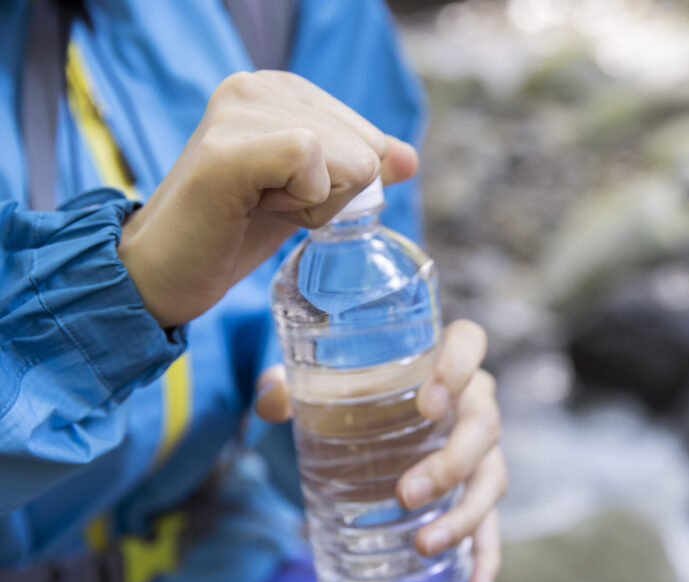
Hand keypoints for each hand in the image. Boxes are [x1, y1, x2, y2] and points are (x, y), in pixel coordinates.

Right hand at [118, 70, 418, 327]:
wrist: (162, 273)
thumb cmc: (230, 231)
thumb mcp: (307, 196)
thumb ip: (356, 170)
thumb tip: (410, 158)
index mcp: (280, 89)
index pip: (372, 140)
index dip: (341, 186)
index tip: (281, 195)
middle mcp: (256, 86)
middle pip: (367, 151)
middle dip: (329, 197)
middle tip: (264, 205)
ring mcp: (238, 112)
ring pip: (349, 161)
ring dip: (311, 206)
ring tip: (252, 206)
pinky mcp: (227, 149)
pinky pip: (313, 162)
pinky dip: (301, 204)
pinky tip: (252, 207)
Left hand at [255, 320, 506, 581]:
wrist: (373, 415)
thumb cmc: (355, 390)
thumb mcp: (321, 383)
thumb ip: (289, 385)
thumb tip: (269, 400)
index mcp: (443, 360)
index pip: (469, 343)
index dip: (459, 369)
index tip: (428, 403)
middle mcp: (472, 401)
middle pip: (484, 424)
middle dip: (451, 462)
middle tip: (405, 493)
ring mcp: (480, 449)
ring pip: (492, 476)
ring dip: (465, 514)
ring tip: (424, 544)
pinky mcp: (475, 492)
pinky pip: (492, 524)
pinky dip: (487, 558)